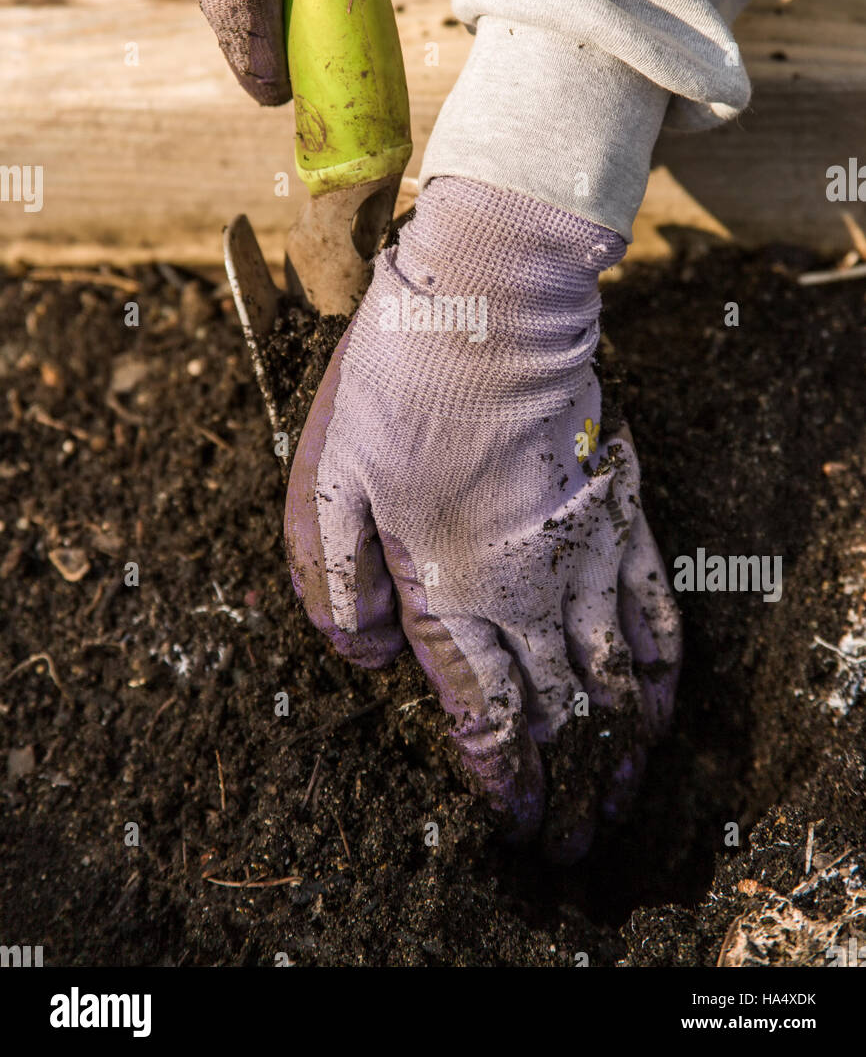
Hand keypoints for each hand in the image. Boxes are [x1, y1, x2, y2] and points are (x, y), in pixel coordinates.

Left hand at [286, 177, 680, 849]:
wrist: (489, 304)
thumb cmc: (398, 385)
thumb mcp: (327, 476)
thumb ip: (335, 578)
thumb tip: (364, 657)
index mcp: (449, 584)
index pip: (483, 710)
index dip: (498, 775)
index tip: (512, 818)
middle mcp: (525, 585)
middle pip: (554, 708)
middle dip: (563, 783)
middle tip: (573, 835)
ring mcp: (580, 551)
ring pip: (613, 673)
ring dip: (620, 743)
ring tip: (625, 793)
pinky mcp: (618, 512)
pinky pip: (654, 606)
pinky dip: (663, 666)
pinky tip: (664, 700)